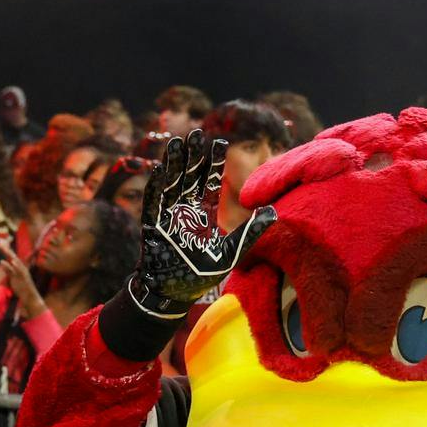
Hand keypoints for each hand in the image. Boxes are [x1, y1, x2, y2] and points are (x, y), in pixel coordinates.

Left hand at [0, 243, 43, 311]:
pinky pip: (16, 271)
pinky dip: (12, 266)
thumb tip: (2, 262)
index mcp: (19, 267)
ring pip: (14, 261)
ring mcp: (21, 273)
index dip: (6, 250)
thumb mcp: (13, 276)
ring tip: (3, 248)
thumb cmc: (22, 287)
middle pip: (13, 257)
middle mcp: (21, 268)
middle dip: (6, 250)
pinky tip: (8, 262)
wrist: (30, 297)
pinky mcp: (21, 278)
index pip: (12, 256)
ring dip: (9, 254)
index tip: (0, 243)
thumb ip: (8, 269)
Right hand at [131, 134, 274, 317]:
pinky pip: (153, 202)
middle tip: (197, 133)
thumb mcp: (231, 253)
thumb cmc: (200, 276)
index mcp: (204, 214)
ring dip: (173, 163)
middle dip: (192, 156)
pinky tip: (160, 170)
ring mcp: (168, 216)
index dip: (213, 163)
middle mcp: (186, 211)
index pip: (210, 183)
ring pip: (171, 183)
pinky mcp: (152, 225)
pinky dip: (156, 187)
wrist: (173, 293)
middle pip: (189, 176)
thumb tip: (273, 212)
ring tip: (177, 142)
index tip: (219, 143)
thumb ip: (250, 233)